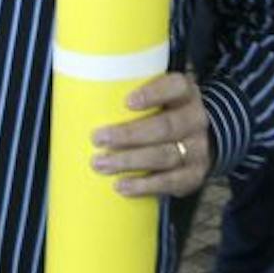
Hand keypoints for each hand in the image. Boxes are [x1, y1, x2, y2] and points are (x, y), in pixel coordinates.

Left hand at [91, 72, 211, 197]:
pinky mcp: (194, 174)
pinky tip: (122, 185)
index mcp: (185, 93)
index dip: (153, 94)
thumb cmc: (160, 112)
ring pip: (166, 155)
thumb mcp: (155, 96)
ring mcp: (197, 148)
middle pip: (166, 126)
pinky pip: (171, 182)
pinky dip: (145, 185)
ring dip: (130, 161)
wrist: (195, 139)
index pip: (176, 87)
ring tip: (101, 164)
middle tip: (97, 138)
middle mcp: (195, 119)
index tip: (126, 102)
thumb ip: (127, 94)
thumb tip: (75, 99)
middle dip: (129, 134)